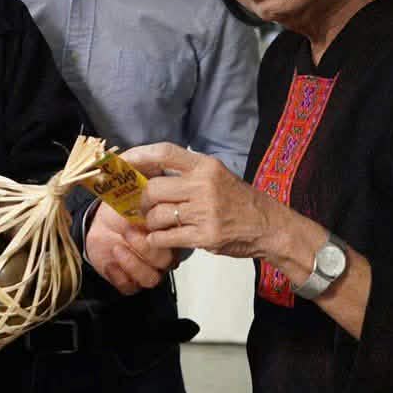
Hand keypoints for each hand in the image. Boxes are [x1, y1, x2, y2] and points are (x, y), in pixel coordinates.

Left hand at [84, 202, 175, 295]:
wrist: (100, 224)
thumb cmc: (121, 215)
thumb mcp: (133, 205)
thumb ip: (145, 209)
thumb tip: (149, 206)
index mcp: (168, 238)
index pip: (176, 241)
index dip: (162, 235)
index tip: (147, 222)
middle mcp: (162, 257)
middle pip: (164, 262)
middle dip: (144, 248)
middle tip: (128, 232)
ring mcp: (147, 271)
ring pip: (150, 279)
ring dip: (132, 264)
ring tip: (117, 248)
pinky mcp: (129, 282)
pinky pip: (130, 287)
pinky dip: (118, 275)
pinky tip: (110, 262)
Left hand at [124, 143, 272, 258]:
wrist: (268, 226)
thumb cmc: (238, 200)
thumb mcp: (217, 175)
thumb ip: (188, 173)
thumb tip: (148, 172)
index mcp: (205, 165)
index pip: (164, 153)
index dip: (139, 155)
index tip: (123, 161)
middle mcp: (204, 185)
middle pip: (154, 189)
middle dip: (143, 200)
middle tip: (143, 206)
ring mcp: (204, 212)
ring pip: (158, 215)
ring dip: (150, 222)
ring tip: (156, 224)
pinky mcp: (205, 236)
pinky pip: (166, 237)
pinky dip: (157, 239)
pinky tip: (160, 239)